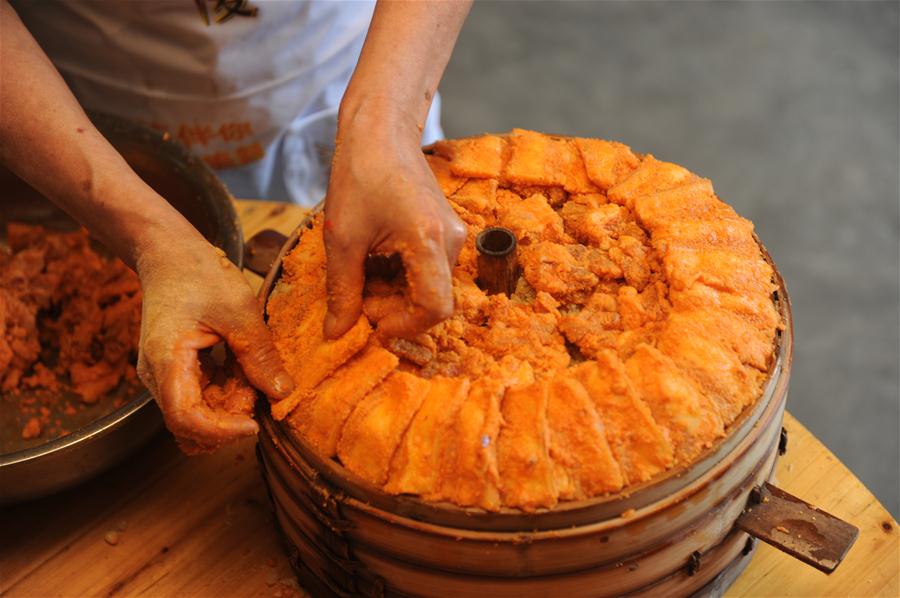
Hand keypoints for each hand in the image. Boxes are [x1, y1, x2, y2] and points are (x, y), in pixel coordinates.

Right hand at [135, 237, 293, 451]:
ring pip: (196, 413)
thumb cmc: (199, 274)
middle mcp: (158, 375)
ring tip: (252, 374)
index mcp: (166, 360)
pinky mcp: (176, 371)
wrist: (170, 254)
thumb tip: (283, 392)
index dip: (220, 431)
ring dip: (228, 406)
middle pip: (189, 424)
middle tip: (257, 392)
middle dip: (227, 419)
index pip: (185, 418)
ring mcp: (165, 375)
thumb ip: (259, 354)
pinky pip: (200, 396)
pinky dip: (225, 391)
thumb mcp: (239, 311)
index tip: (253, 424)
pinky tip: (242, 368)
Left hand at [323, 115, 466, 339]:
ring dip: (399, 294)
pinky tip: (377, 262)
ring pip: (432, 286)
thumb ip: (343, 290)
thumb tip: (337, 333)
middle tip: (361, 299)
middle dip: (397, 310)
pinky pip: (431, 269)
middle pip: (434, 300)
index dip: (405, 327)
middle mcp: (452, 240)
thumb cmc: (359, 173)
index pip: (435, 308)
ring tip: (365, 276)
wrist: (380, 130)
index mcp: (429, 240)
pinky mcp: (448, 230)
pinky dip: (405, 277)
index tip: (374, 322)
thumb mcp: (342, 238)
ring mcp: (454, 234)